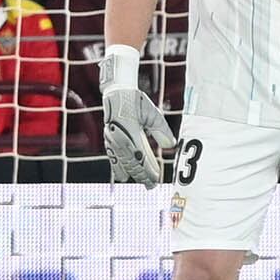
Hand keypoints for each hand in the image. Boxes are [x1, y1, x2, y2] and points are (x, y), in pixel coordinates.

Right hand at [97, 42, 174, 181]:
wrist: (116, 92)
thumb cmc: (137, 101)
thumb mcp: (152, 113)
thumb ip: (162, 130)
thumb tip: (171, 145)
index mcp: (131, 130)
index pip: (141, 155)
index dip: (149, 169)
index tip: (157, 178)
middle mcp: (119, 137)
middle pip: (132, 162)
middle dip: (143, 175)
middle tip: (152, 186)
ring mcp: (112, 140)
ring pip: (123, 162)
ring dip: (133, 174)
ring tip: (143, 183)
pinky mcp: (108, 140)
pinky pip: (113, 158)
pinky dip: (119, 168)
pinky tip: (122, 176)